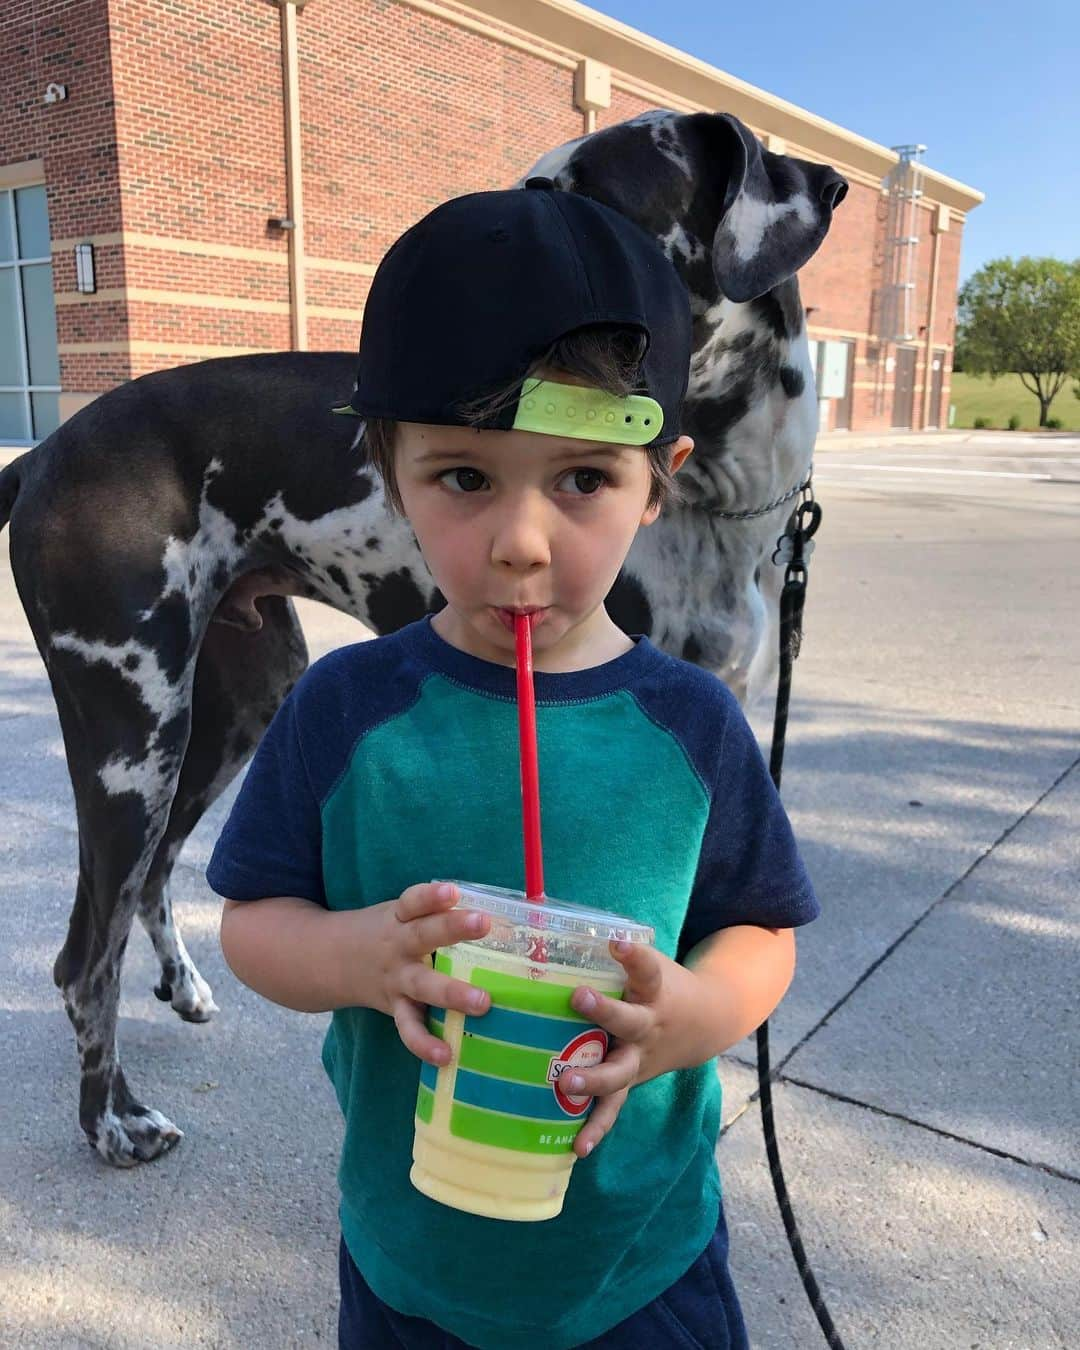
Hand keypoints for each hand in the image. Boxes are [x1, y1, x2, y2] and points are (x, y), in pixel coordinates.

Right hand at [366, 882, 490, 1065]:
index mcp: (400, 917)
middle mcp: (397, 945)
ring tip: (482, 1002)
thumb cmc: (387, 932)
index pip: (413, 901)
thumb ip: (438, 915)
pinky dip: (424, 1043)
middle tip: (484, 923)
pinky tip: (445, 1055)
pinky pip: (409, 1027)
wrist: (328, 959)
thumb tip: (505, 915)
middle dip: (452, 929)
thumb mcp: (401, 914)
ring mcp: (395, 978)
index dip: (432, 896)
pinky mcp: (394, 1007)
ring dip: (451, 994)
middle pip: (423, 935)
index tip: (453, 891)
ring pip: (422, 985)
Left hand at [565, 940, 695, 1159]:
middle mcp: (649, 1024)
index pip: (646, 967)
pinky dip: (596, 1128)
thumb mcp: (647, 962)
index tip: (616, 943)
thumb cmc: (660, 985)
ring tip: (566, 1082)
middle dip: (604, 1011)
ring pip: (618, 1072)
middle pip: (629, 1020)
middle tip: (578, 998)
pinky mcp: (631, 1081)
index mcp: (653, 989)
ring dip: (593, 1079)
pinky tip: (576, 1147)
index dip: (632, 954)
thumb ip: (606, 951)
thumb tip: (544, 919)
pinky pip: (612, 1108)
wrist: (705, 1022)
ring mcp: (640, 1057)